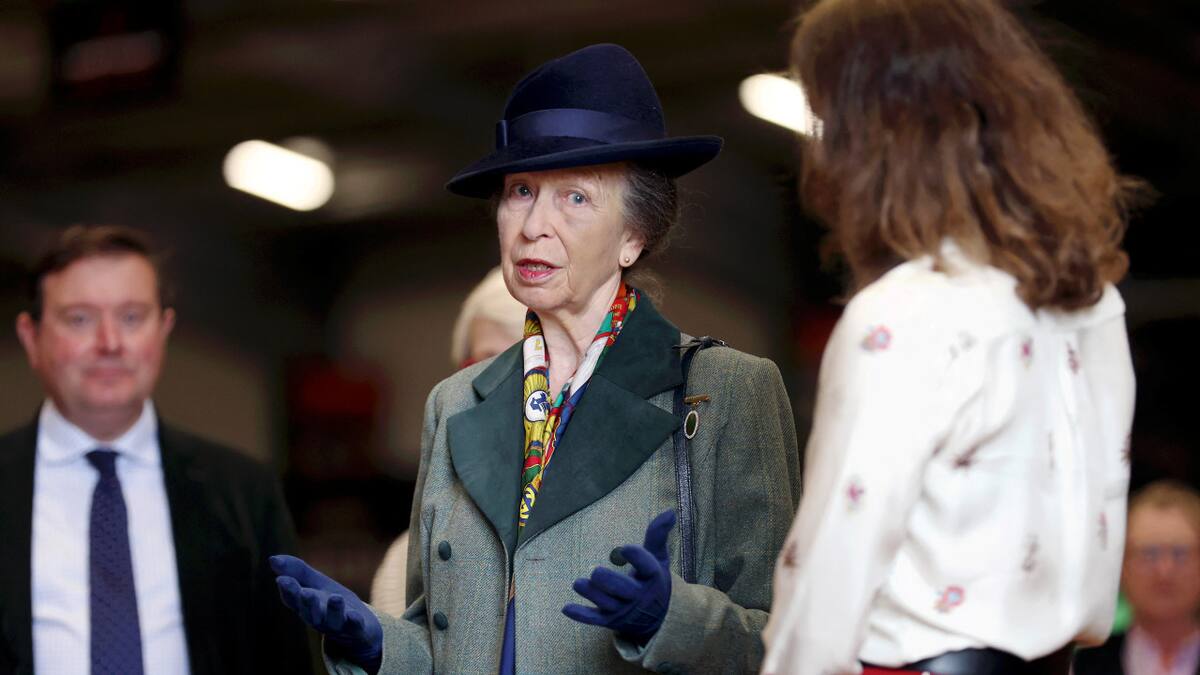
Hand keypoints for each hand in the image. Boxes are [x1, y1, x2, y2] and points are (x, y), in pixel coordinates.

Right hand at [270, 554, 382, 672]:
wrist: (358, 627)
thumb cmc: (329, 601)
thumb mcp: (314, 583)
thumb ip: (295, 571)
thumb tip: (272, 559)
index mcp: (305, 606)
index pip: (293, 599)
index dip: (288, 590)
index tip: (281, 579)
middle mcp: (318, 617)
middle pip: (310, 612)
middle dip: (307, 603)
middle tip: (305, 593)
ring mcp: (338, 624)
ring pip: (333, 619)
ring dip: (333, 609)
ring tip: (336, 598)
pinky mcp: (357, 628)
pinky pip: (355, 626)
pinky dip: (354, 621)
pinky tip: (354, 614)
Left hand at [563, 509, 674, 642]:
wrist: (660, 617)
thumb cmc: (654, 579)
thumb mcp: (658, 558)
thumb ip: (657, 535)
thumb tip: (669, 511)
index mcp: (652, 578)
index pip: (648, 568)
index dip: (638, 559)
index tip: (626, 548)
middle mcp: (638, 596)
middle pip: (625, 591)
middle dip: (610, 583)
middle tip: (597, 572)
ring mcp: (623, 610)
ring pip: (607, 604)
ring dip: (592, 595)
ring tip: (578, 583)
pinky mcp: (610, 620)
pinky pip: (595, 619)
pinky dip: (581, 615)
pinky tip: (566, 608)